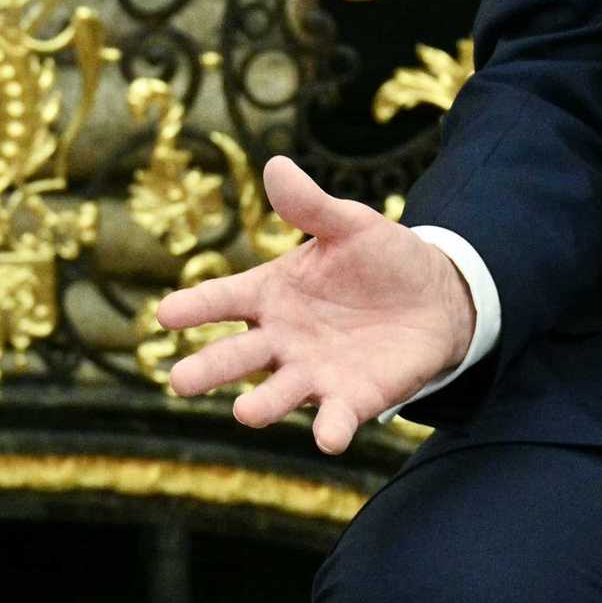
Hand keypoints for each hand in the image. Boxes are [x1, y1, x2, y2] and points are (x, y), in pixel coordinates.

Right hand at [156, 155, 476, 454]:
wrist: (437, 296)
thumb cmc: (380, 257)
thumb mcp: (349, 224)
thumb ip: (311, 205)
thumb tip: (276, 165)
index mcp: (271, 293)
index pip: (224, 299)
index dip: (195, 306)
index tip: (164, 315)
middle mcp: (282, 338)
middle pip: (237, 355)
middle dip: (209, 368)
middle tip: (179, 381)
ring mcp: (313, 371)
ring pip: (278, 393)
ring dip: (263, 405)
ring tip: (244, 413)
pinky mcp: (351, 398)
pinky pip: (335, 418)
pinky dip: (330, 429)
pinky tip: (328, 436)